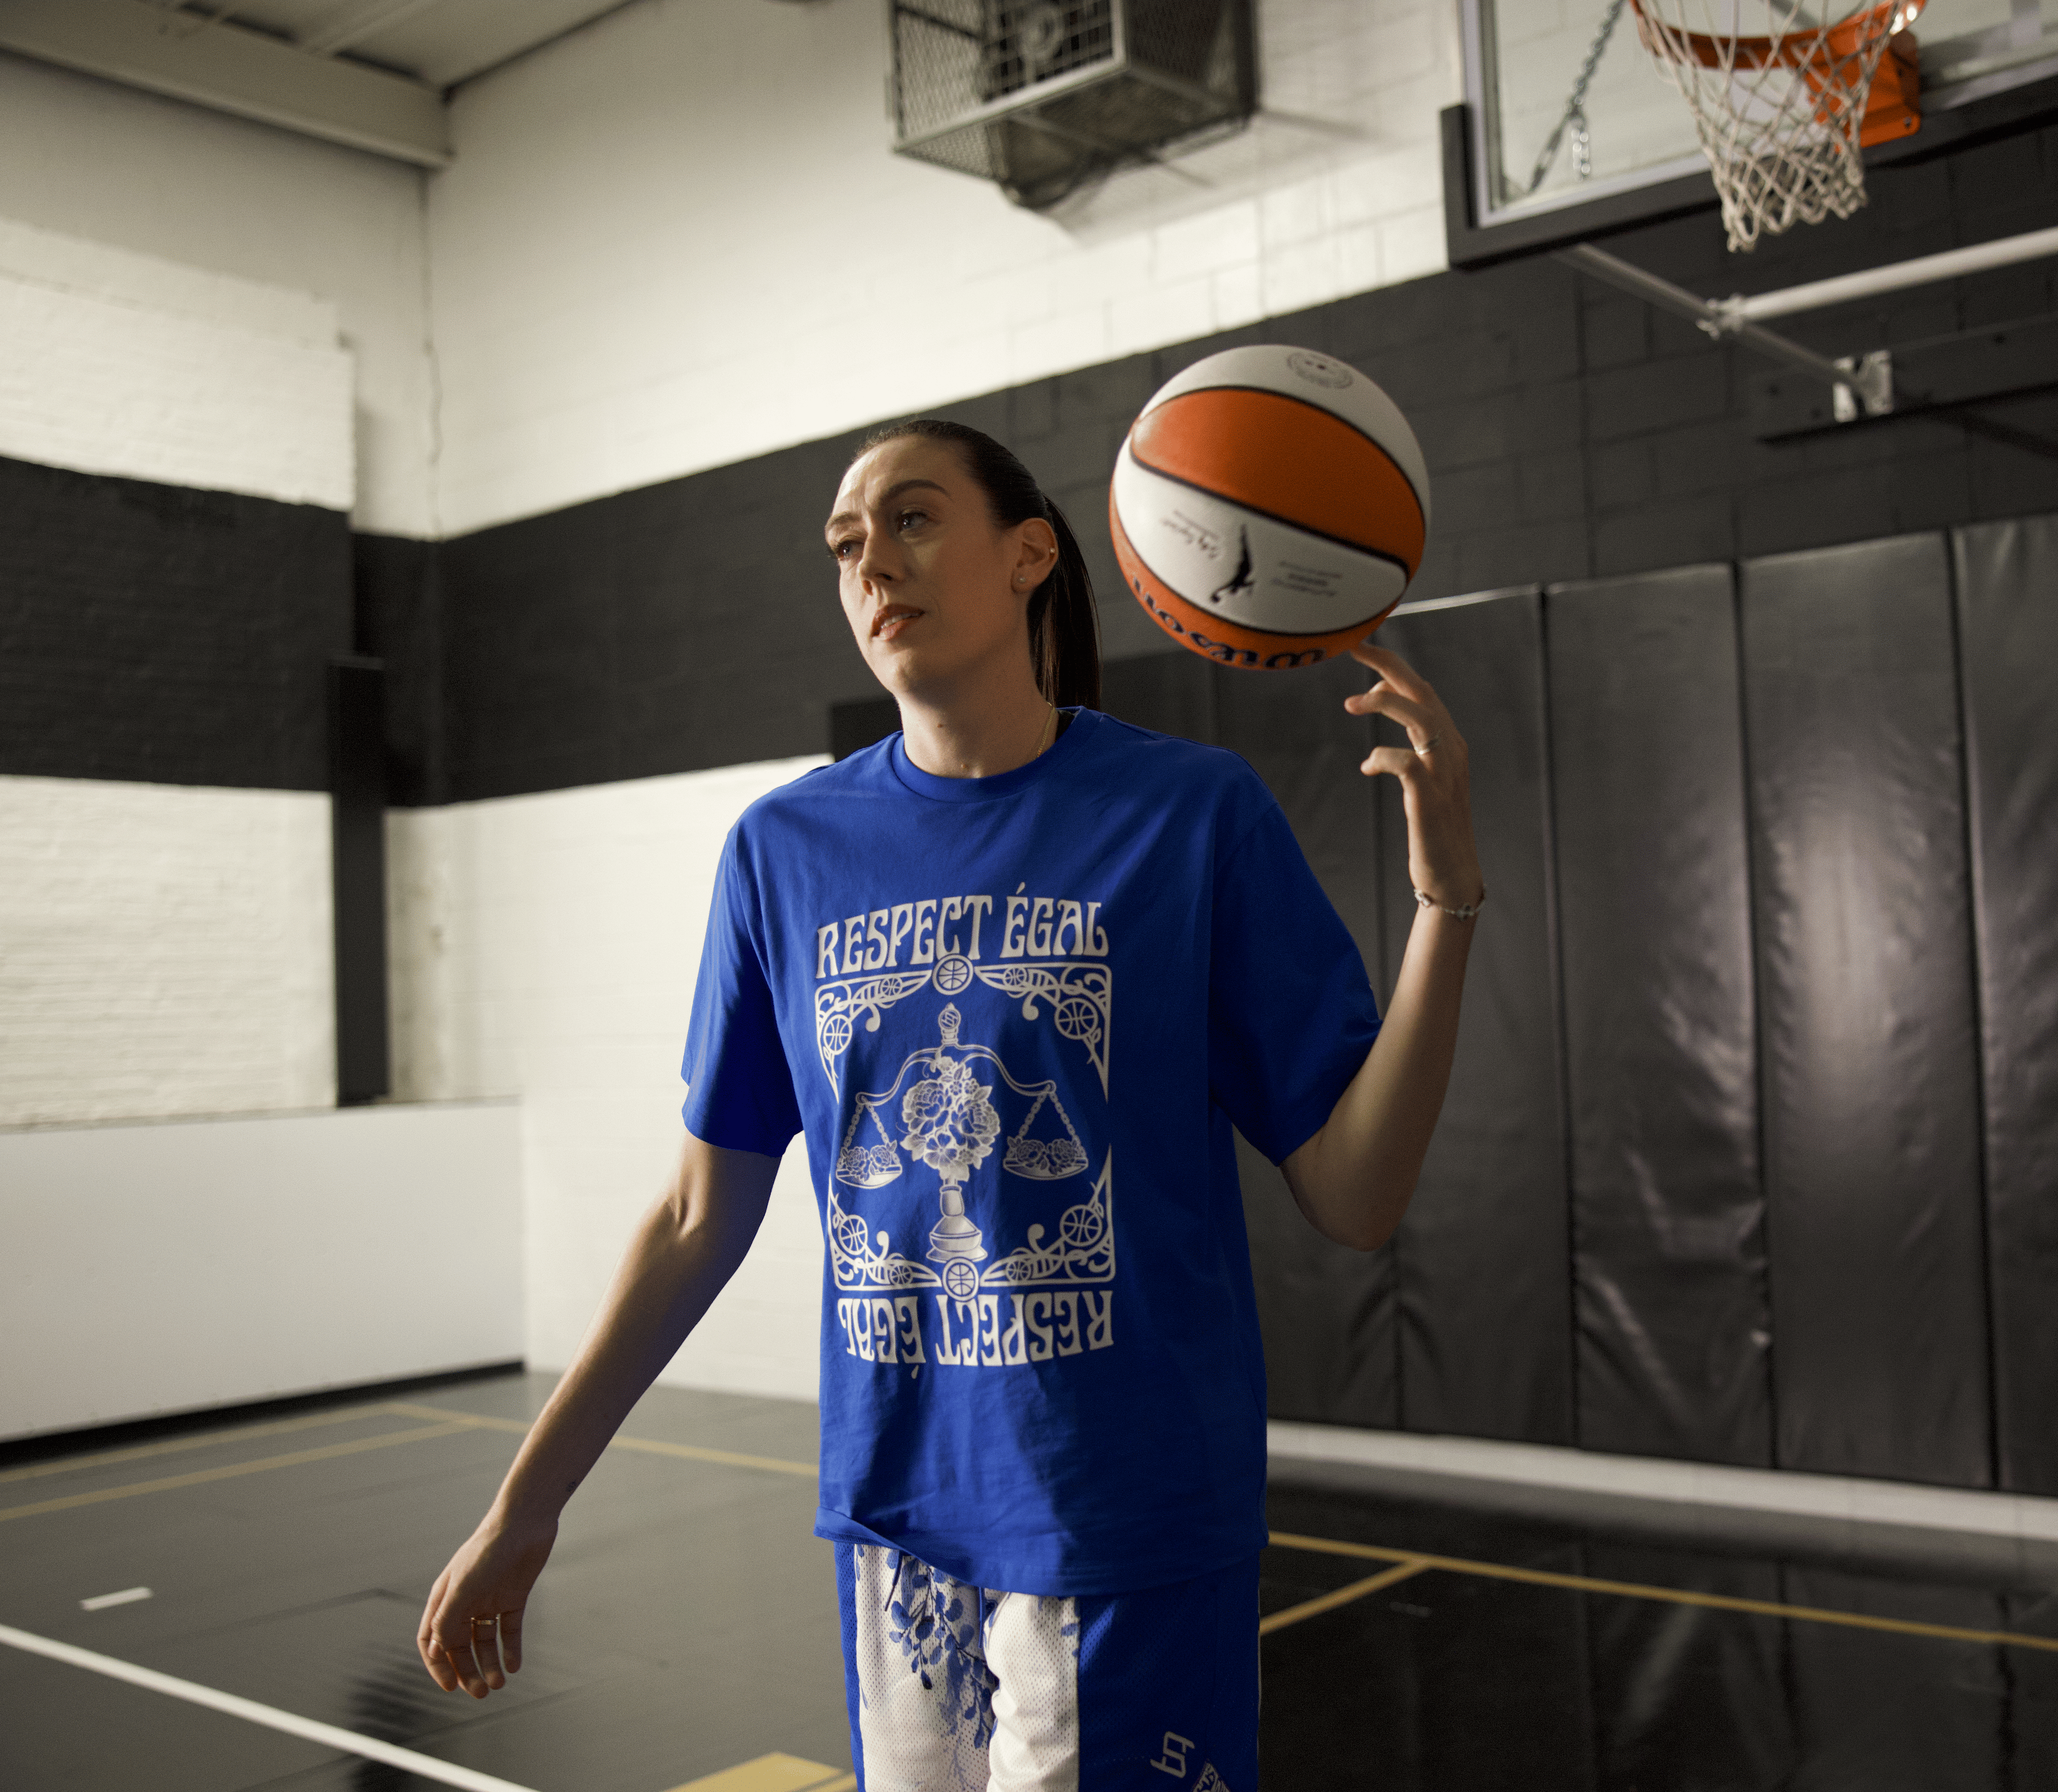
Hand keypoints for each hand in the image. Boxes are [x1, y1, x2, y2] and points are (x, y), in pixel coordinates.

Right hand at [416, 1515, 556, 1697]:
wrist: (525, 1522)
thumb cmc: (488, 1550)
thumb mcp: (463, 1587)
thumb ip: (447, 1618)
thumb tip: (436, 1650)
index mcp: (445, 1598)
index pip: (431, 1640)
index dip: (437, 1665)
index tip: (450, 1687)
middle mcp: (465, 1602)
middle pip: (460, 1646)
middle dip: (467, 1671)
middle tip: (481, 1693)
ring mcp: (489, 1600)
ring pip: (484, 1641)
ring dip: (489, 1664)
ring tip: (499, 1683)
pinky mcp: (514, 1597)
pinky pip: (509, 1629)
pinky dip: (510, 1648)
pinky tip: (514, 1666)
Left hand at [1344, 644, 1483, 909]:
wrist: (1453, 875)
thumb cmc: (1432, 827)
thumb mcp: (1422, 778)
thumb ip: (1407, 744)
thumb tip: (1374, 705)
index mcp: (1450, 742)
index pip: (1422, 690)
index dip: (1393, 667)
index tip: (1362, 649)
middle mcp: (1452, 750)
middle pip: (1421, 691)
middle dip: (1387, 664)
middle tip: (1354, 646)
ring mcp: (1444, 774)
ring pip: (1418, 717)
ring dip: (1383, 702)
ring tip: (1350, 703)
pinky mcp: (1430, 798)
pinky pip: (1404, 762)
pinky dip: (1382, 757)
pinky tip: (1369, 768)